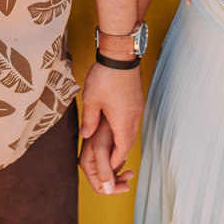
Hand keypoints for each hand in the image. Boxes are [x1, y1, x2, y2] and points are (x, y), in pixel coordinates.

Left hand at [79, 60, 142, 178]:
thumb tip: (86, 135)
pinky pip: (133, 121)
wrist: (121, 55)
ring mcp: (138, 108)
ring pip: (132, 132)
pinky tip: (117, 127)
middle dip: (120, 154)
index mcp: (123, 122)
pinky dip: (126, 129)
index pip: (122, 150)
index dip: (114, 161)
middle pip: (129, 142)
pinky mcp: (137, 101)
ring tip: (113, 148)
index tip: (107, 169)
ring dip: (123, 141)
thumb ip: (89, 120)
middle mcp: (134, 118)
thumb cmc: (105, 77)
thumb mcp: (91, 100)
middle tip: (110, 163)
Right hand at [79, 119, 134, 194]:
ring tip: (128, 164)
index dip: (113, 189)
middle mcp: (91, 163)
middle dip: (119, 181)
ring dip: (121, 172)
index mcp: (87, 164)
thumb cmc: (102, 128)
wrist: (108, 112)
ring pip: (111, 175)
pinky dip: (121, 164)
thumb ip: (104, 171)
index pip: (99, 187)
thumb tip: (108, 190)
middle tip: (130, 174)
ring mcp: (98, 158)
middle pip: (106, 183)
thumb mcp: (102, 150)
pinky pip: (114, 165)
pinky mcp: (105, 152)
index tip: (127, 185)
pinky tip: (123, 156)